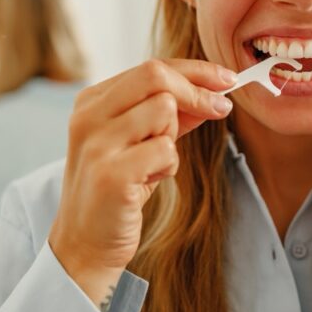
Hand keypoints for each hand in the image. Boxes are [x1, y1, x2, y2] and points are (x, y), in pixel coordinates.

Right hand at [48, 59, 236, 305]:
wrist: (85, 243)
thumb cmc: (117, 190)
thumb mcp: (140, 144)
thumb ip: (169, 116)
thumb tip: (211, 92)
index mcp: (91, 102)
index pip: (151, 67)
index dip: (196, 71)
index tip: (227, 80)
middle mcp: (88, 117)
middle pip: (156, 76)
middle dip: (196, 92)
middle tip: (220, 110)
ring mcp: (96, 144)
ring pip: (164, 111)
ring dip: (172, 139)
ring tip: (153, 165)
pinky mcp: (111, 174)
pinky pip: (165, 150)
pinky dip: (168, 167)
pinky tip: (147, 182)